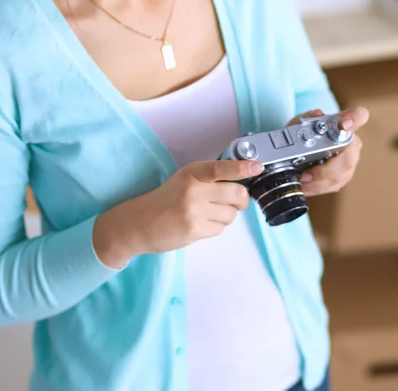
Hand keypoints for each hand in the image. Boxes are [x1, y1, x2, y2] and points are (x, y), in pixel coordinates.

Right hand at [93, 159, 262, 267]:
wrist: (140, 223)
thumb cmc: (166, 199)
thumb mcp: (185, 179)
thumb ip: (209, 177)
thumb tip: (241, 179)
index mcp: (192, 172)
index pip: (221, 167)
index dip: (242, 167)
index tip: (257, 167)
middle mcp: (194, 189)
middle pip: (236, 193)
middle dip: (242, 200)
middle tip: (238, 201)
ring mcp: (194, 210)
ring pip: (231, 214)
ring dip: (227, 215)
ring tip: (210, 214)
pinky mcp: (194, 229)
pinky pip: (220, 229)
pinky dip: (216, 227)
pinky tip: (201, 224)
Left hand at [287, 106, 368, 197]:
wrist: (302, 149)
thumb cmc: (304, 133)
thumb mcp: (299, 123)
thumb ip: (306, 118)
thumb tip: (317, 114)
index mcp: (343, 124)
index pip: (359, 115)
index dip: (355, 119)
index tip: (344, 124)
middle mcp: (351, 143)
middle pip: (349, 158)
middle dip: (327, 169)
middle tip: (306, 173)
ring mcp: (349, 162)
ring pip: (340, 176)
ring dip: (318, 181)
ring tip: (301, 180)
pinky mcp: (342, 177)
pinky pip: (333, 185)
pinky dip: (317, 187)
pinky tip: (305, 185)